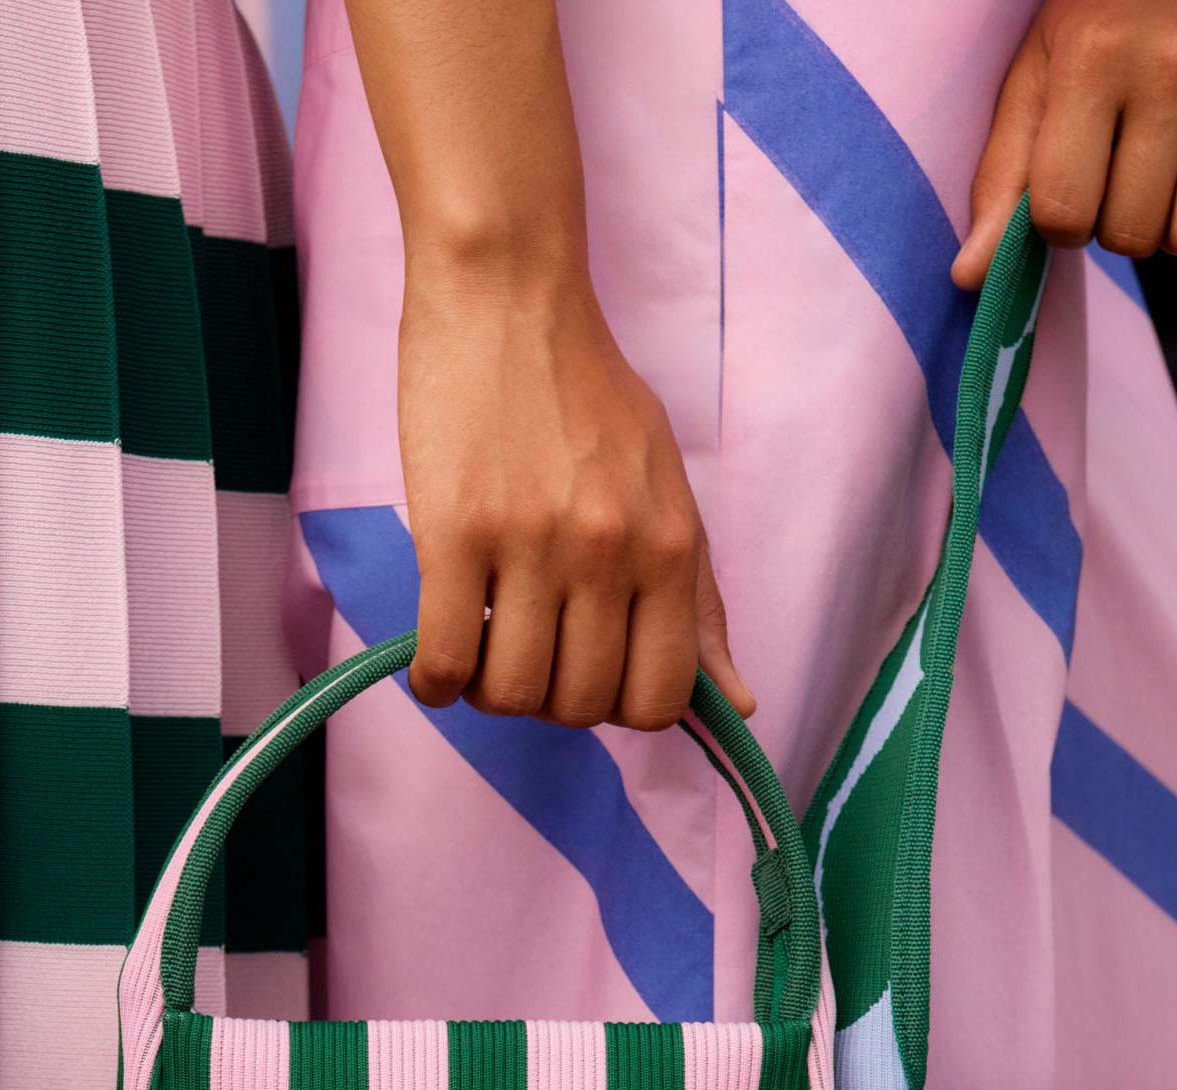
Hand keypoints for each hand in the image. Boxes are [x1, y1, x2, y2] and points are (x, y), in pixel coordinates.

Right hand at [399, 249, 752, 731]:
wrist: (508, 296)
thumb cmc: (586, 397)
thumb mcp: (667, 492)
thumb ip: (699, 603)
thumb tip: (740, 706)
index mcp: (670, 547)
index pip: (657, 699)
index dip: (615, 705)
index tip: (585, 667)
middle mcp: (610, 553)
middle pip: (579, 705)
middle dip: (547, 697)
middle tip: (524, 648)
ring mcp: (531, 545)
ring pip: (511, 693)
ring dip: (488, 691)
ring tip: (479, 643)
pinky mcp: (455, 534)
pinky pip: (445, 661)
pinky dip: (435, 683)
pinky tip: (435, 664)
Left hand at [953, 0, 1176, 288]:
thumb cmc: (1098, 22)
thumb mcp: (1035, 79)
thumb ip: (1004, 178)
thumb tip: (972, 278)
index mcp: (1094, 61)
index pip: (1064, 212)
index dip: (1059, 223)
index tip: (1068, 190)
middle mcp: (1172, 69)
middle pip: (1134, 233)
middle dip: (1117, 225)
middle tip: (1121, 178)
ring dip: (1173, 234)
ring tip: (1165, 186)